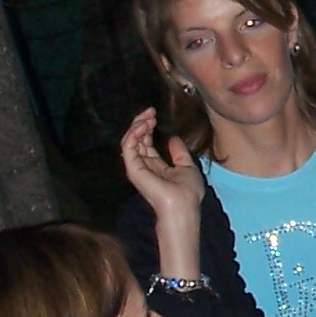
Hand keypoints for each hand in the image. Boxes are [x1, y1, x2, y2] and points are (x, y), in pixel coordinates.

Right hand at [120, 108, 206, 227]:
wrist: (183, 205)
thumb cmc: (188, 192)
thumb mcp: (187, 166)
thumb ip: (179, 152)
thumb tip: (173, 138)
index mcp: (155, 166)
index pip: (146, 143)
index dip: (148, 127)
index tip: (154, 114)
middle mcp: (144, 166)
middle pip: (136, 140)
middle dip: (141, 122)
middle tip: (149, 111)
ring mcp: (137, 168)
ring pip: (128, 141)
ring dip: (136, 125)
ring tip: (147, 117)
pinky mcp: (133, 169)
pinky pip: (127, 147)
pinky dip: (133, 133)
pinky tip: (144, 126)